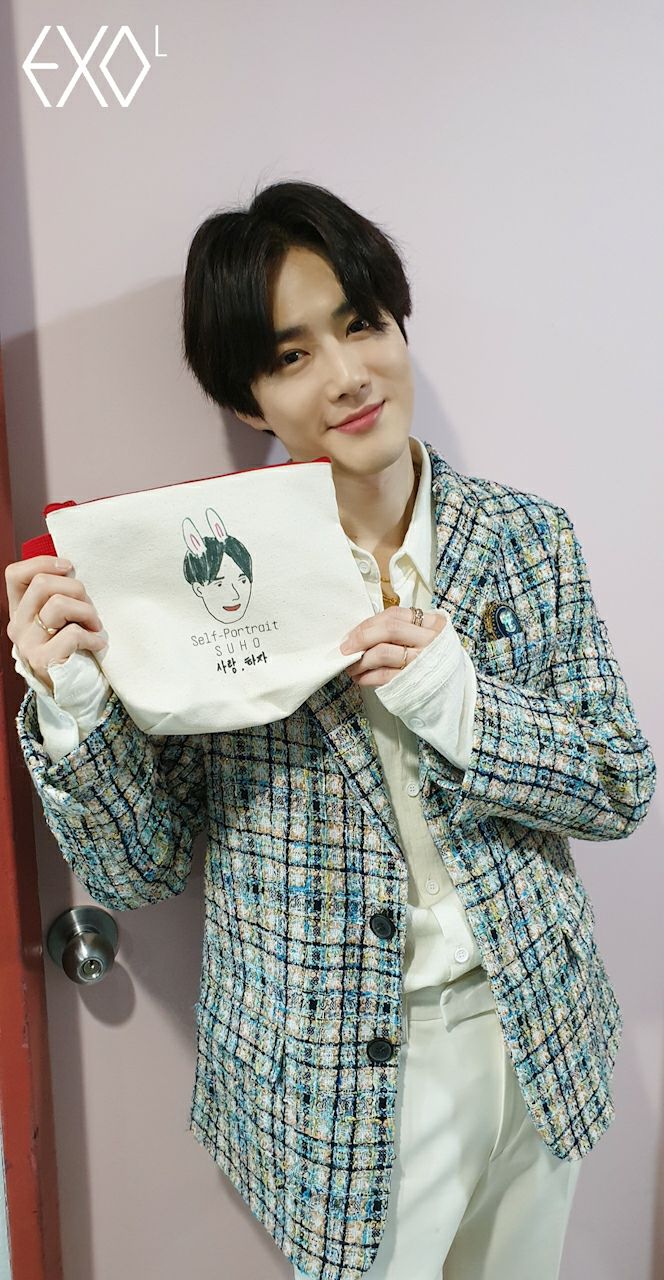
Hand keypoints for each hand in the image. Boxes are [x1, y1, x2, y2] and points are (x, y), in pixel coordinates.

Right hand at [5, 556, 106, 693]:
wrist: (75, 690)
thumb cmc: (73, 648)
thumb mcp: (60, 618)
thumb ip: (57, 596)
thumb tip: (69, 568)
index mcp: (19, 611)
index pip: (15, 574)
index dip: (43, 562)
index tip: (69, 568)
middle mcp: (17, 626)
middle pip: (42, 584)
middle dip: (75, 588)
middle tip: (89, 606)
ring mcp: (28, 644)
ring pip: (59, 605)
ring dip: (87, 611)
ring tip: (95, 625)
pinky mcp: (43, 660)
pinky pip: (72, 634)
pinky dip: (92, 637)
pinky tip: (97, 644)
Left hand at [339, 605, 447, 687]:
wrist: (453, 693)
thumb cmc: (433, 662)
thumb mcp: (425, 639)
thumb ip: (401, 631)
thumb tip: (361, 633)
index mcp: (433, 623)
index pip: (395, 615)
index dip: (369, 623)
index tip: (353, 633)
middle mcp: (431, 640)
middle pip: (389, 629)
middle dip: (361, 637)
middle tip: (346, 648)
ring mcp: (423, 661)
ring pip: (383, 652)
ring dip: (361, 660)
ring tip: (352, 666)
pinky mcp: (415, 682)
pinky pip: (384, 675)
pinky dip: (367, 676)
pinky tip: (361, 678)